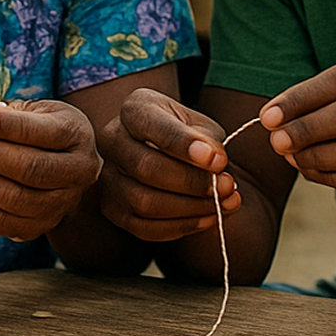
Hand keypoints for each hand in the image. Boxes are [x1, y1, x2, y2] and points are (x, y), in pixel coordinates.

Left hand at [0, 100, 101, 240]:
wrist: (61, 165)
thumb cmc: (39, 131)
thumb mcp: (25, 111)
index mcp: (75, 134)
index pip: (40, 132)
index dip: (6, 127)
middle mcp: (78, 171)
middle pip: (29, 169)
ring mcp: (64, 203)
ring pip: (15, 199)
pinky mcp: (43, 226)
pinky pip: (4, 222)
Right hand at [95, 88, 241, 241]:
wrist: (166, 153)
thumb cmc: (188, 136)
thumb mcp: (202, 127)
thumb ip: (209, 142)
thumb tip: (216, 166)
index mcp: (136, 109)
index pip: (155, 128)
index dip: (186, 146)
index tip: (219, 160)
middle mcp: (112, 139)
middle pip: (147, 168)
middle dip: (192, 182)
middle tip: (227, 187)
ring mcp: (108, 176)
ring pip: (144, 202)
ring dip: (189, 208)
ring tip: (222, 204)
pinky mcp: (112, 208)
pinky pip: (143, 227)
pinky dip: (180, 227)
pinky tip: (206, 218)